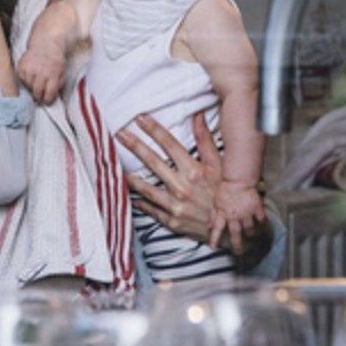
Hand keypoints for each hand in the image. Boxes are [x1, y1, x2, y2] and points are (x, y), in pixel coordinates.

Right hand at [17, 47, 65, 104]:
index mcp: (53, 74)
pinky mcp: (22, 66)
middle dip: (39, 97)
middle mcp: (41, 72)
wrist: (45, 44)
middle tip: (39, 97)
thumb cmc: (55, 61)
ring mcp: (30, 68)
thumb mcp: (62, 72)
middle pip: (37, 92)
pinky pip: (22, 79)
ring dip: (32, 87)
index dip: (48, 100)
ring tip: (36, 83)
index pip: (49, 93)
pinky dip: (25, 80)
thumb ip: (58, 85)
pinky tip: (31, 76)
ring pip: (28, 86)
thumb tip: (53, 97)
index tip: (47, 101)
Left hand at [118, 112, 270, 257]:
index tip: (140, 118)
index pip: (169, 144)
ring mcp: (175, 206)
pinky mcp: (171, 221)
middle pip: (152, 161)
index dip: (153, 129)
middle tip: (120, 134)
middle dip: (134, 145)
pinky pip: (150, 209)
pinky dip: (138, 201)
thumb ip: (205, 141)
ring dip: (129, 175)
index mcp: (194, 171)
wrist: (230, 230)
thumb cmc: (225, 195)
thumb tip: (198, 116)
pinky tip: (129, 193)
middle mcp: (182, 187)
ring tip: (115, 165)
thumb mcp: (220, 166)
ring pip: (145, 188)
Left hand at [209, 180, 265, 251]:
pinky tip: (264, 225)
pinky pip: (261, 218)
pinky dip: (263, 222)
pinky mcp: (256, 208)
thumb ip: (213, 216)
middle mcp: (234, 216)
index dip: (214, 239)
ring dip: (251, 234)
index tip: (213, 248)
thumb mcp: (215, 202)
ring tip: (252, 237)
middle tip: (239, 252)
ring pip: (249, 228)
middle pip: (236, 234)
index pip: (217, 229)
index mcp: (223, 214)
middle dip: (237, 245)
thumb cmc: (225, 189)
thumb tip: (208, 227)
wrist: (237, 179)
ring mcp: (246, 213)